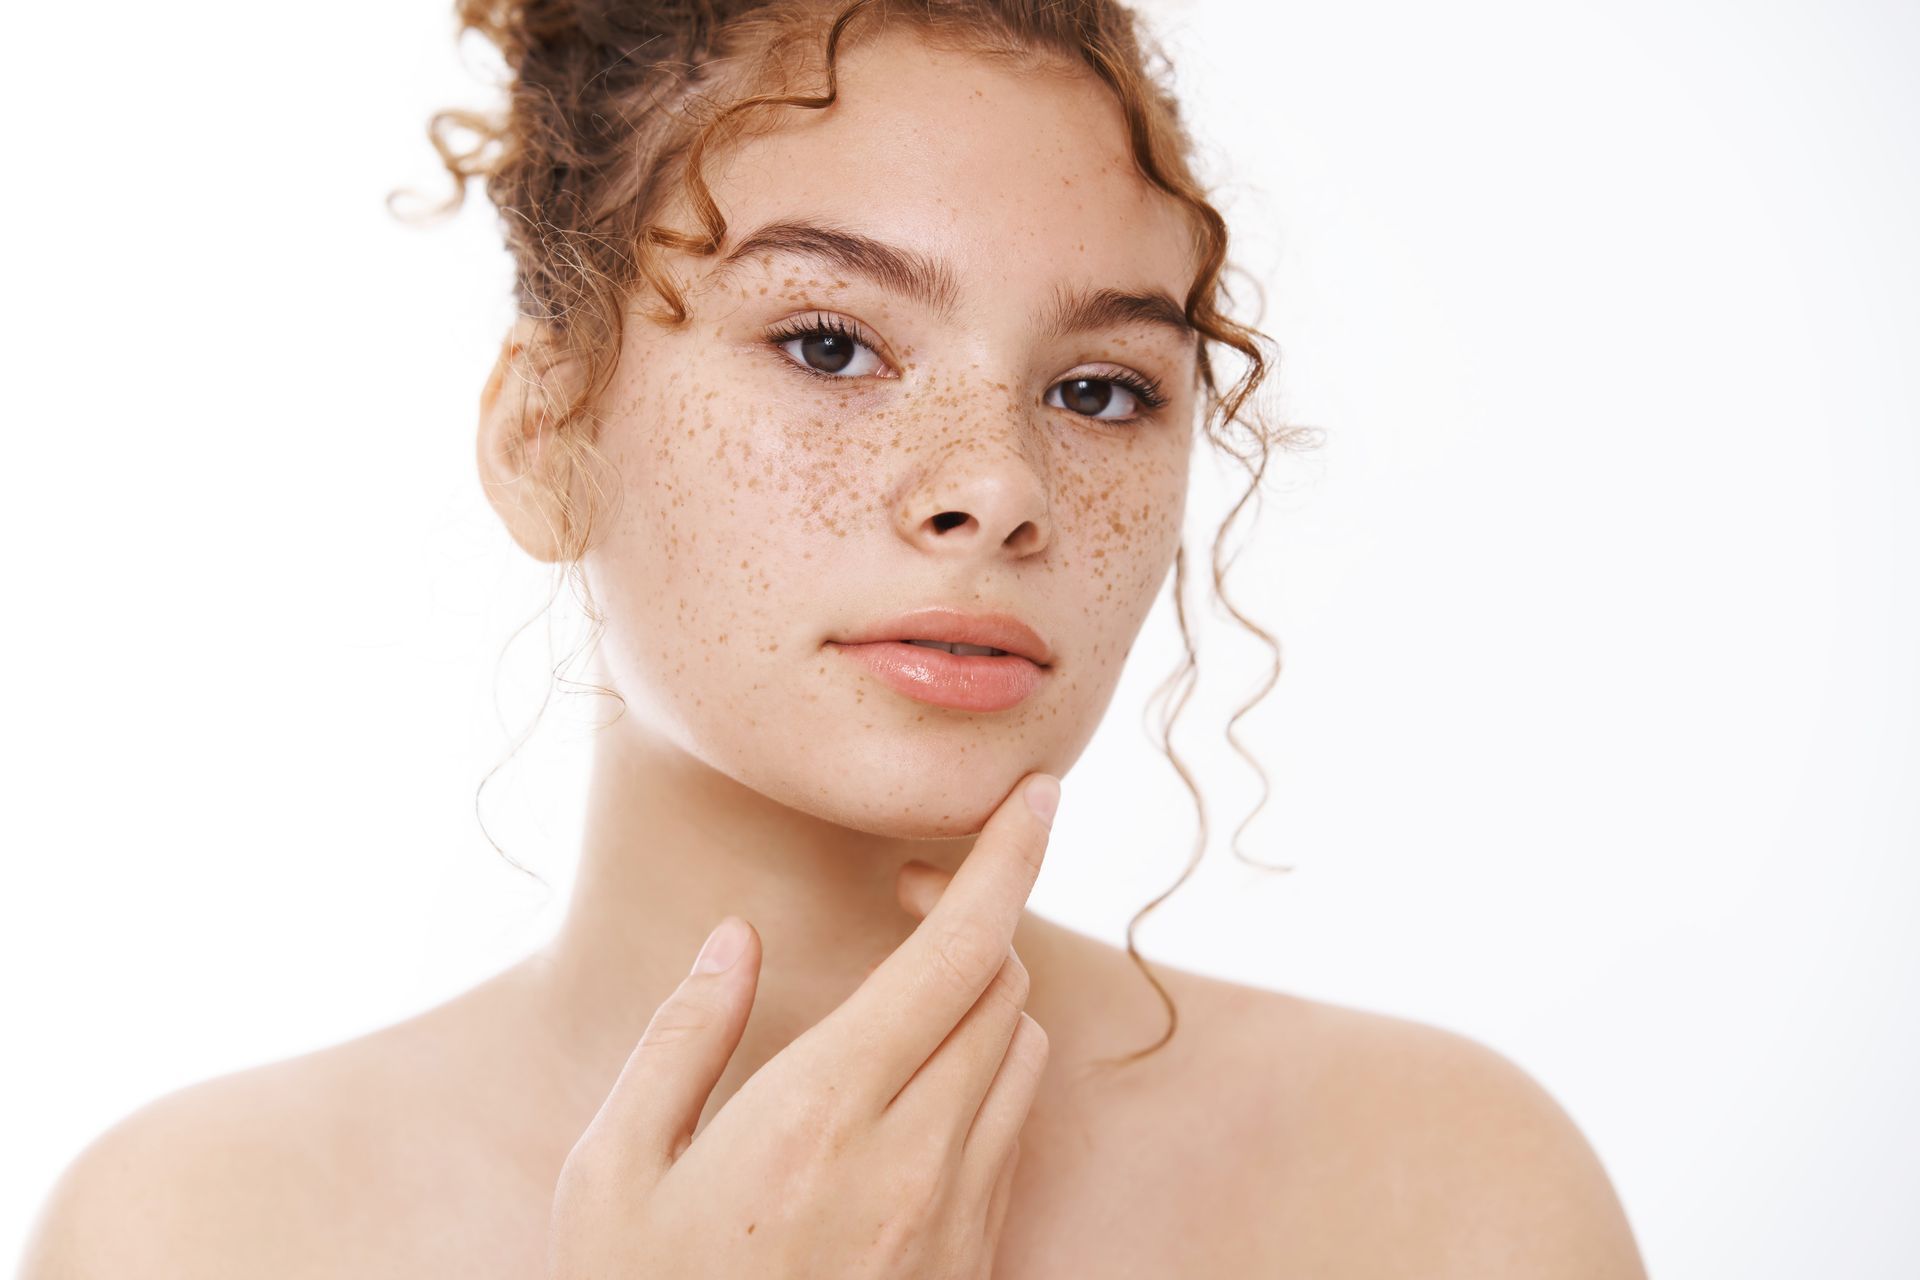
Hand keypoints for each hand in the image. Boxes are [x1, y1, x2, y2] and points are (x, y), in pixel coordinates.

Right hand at [544, 772, 1061, 1279]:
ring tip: (906, 993)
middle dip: (974, 919)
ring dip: (983, 998)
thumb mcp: (612, 1174)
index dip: (1007, 858)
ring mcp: (956, 1219)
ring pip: (1021, 1055)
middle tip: (906, 896)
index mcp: (824, 1114)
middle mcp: (916, 1159)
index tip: (1036, 795)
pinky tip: (914, 1087)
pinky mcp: (973, 1264)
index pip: (958, 952)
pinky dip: (985, 1074)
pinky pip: (1012, 1131)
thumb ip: (683, 1040)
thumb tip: (732, 941)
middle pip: (1003, 988)